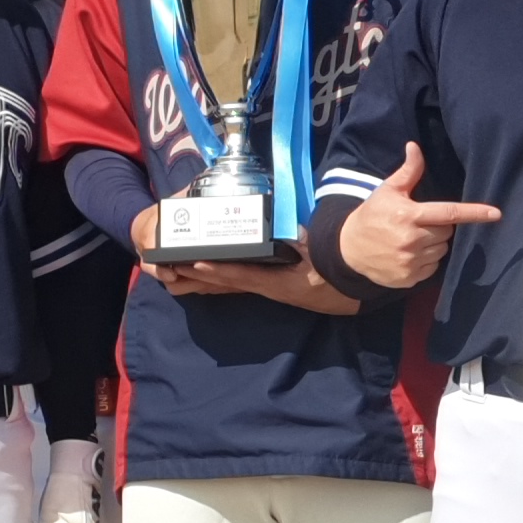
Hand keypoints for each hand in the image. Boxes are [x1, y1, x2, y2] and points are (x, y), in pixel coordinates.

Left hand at [161, 255, 362, 313]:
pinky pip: (242, 282)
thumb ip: (306, 244)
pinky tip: (210, 273)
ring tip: (180, 272)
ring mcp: (269, 288)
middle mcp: (267, 288)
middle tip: (170, 270)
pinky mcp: (273, 286)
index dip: (216, 270)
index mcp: (275, 282)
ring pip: (231, 285)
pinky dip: (224, 278)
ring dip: (206, 280)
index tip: (192, 263)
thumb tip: (293, 231)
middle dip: (199, 276)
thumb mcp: (321, 258)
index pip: (240, 275)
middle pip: (226, 284)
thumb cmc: (336, 274)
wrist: (351, 291)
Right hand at [338, 144, 501, 287]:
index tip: (496, 214)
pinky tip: (408, 253)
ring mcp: (411, 262)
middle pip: (447, 232)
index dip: (474, 213)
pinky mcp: (409, 278)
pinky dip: (426, 260)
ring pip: (441, 250)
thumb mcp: (387, 191)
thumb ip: (408, 172)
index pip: (449, 213)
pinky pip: (432, 268)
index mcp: (410, 216)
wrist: (347, 249)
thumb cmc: (372, 215)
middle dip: (439, 226)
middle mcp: (412, 240)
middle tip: (419, 223)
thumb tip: (415, 146)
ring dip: (433, 244)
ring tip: (411, 239)